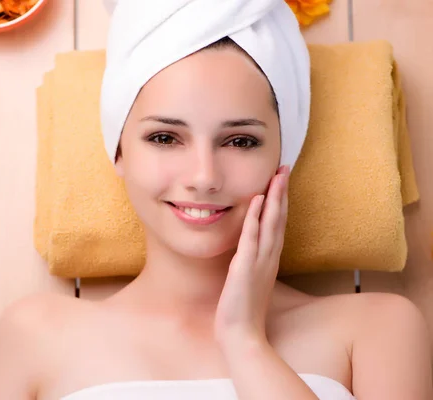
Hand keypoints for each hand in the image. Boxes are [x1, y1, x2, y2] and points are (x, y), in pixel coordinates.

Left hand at [214, 165, 289, 344]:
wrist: (241, 335)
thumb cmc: (243, 310)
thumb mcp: (248, 280)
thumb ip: (251, 264)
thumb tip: (247, 251)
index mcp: (269, 260)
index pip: (277, 225)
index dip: (280, 202)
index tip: (281, 181)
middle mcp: (269, 258)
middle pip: (279, 219)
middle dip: (281, 192)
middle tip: (284, 168)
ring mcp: (259, 262)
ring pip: (270, 224)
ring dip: (273, 199)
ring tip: (277, 175)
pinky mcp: (245, 268)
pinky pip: (251, 238)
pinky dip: (254, 218)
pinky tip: (255, 201)